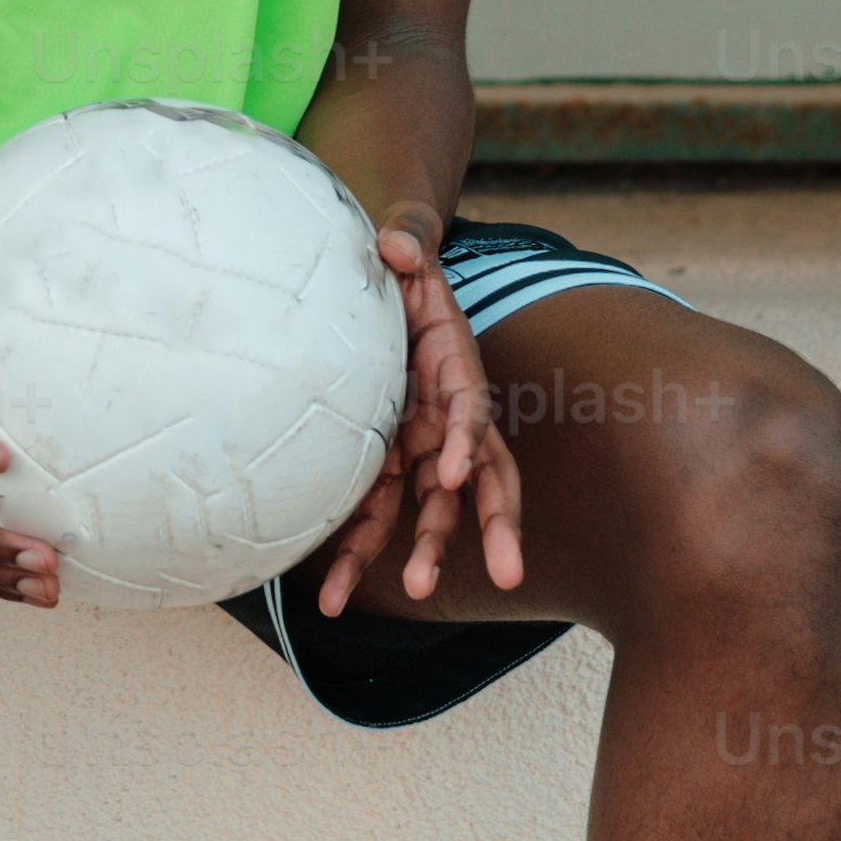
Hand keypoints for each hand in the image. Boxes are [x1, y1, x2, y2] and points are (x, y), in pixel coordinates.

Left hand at [293, 227, 522, 620]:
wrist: (384, 295)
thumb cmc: (399, 276)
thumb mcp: (403, 254)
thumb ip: (404, 244)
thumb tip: (396, 245)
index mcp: (456, 374)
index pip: (472, 410)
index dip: (468, 439)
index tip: (456, 470)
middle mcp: (448, 422)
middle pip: (482, 480)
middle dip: (496, 526)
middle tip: (509, 575)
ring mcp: (419, 450)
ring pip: (432, 511)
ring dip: (427, 555)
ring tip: (413, 593)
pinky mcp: (386, 465)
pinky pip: (375, 515)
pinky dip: (357, 554)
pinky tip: (331, 595)